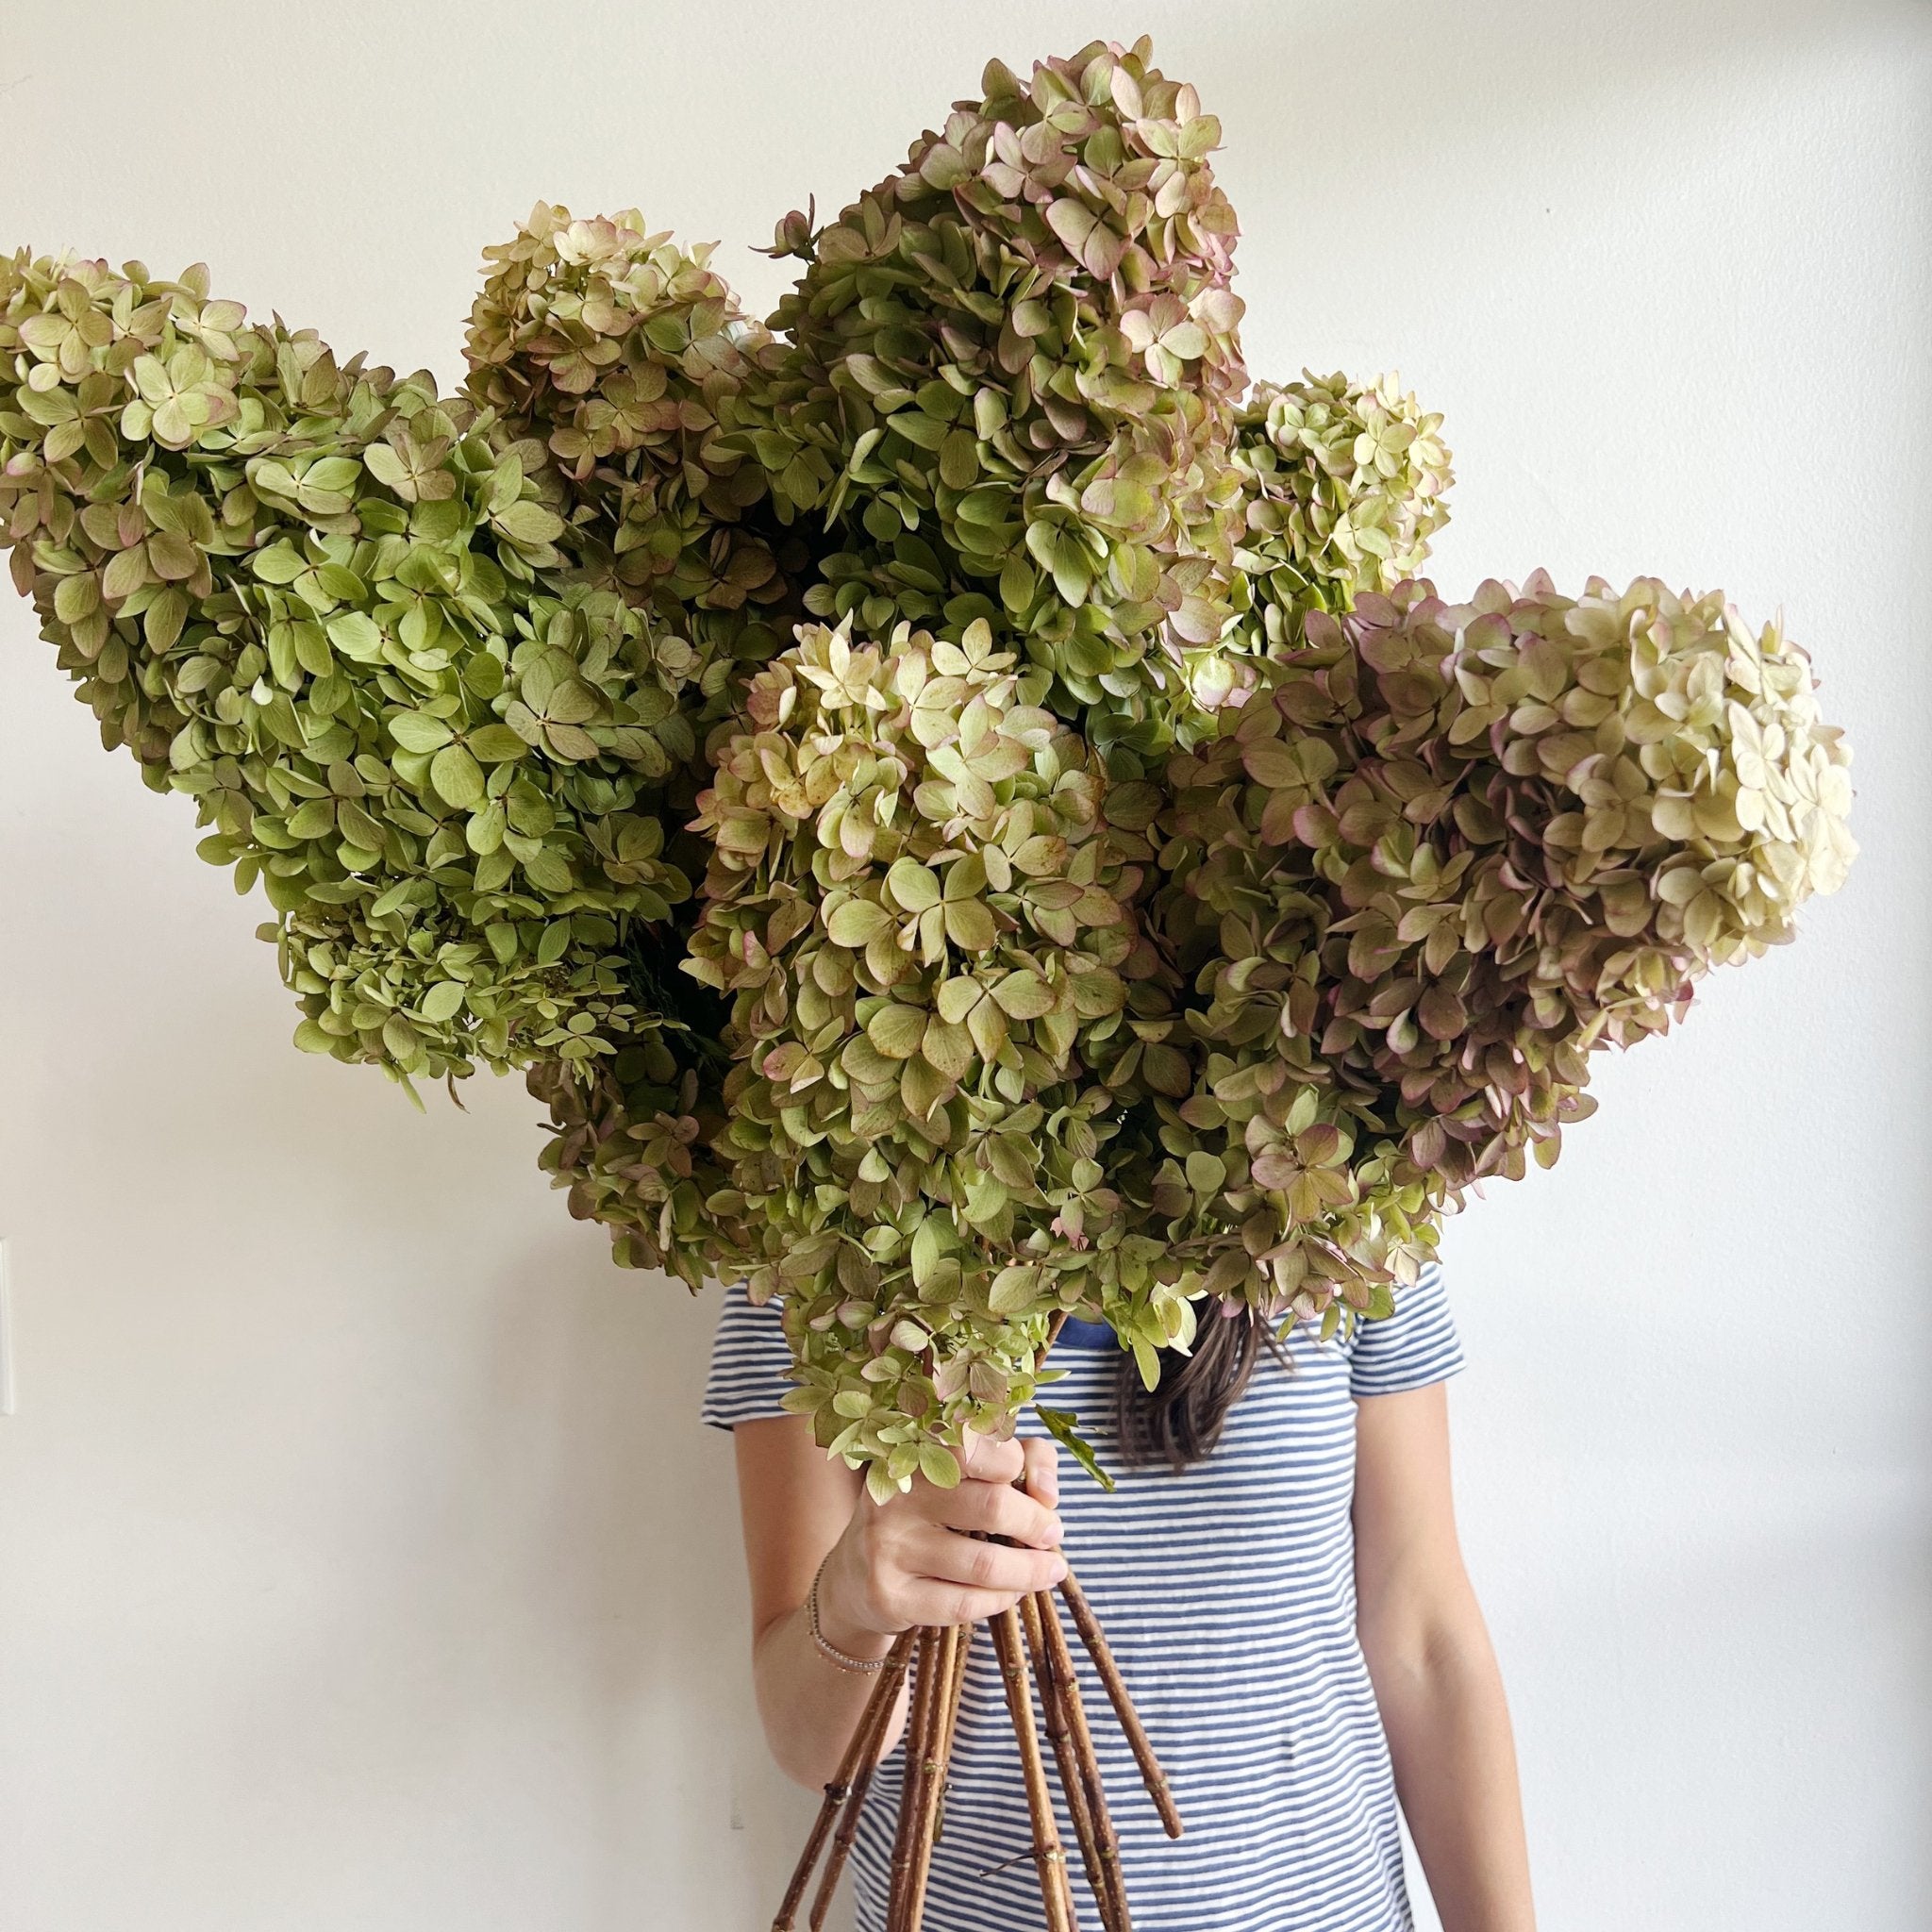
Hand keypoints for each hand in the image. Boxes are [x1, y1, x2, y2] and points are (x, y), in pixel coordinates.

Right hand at [813, 1431, 1064, 1649]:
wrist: (856, 1576)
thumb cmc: (927, 1515)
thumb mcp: (963, 1476)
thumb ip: (1020, 1460)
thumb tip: (1049, 1495)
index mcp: (913, 1455)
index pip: (976, 1448)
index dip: (1017, 1464)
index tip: (1034, 1487)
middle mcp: (895, 1497)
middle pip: (991, 1506)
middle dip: (1036, 1524)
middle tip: (1054, 1534)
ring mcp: (887, 1548)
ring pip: (983, 1564)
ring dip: (1030, 1571)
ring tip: (1050, 1570)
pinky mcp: (890, 1597)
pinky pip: (964, 1604)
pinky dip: (1001, 1600)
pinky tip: (1012, 1593)